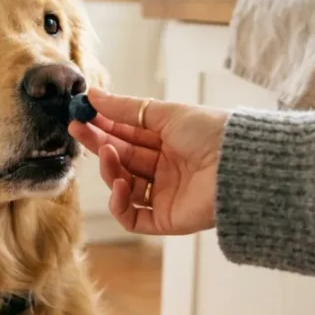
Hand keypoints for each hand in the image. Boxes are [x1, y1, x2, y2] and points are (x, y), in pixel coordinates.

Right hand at [68, 88, 229, 234]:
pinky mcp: (166, 220)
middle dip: (98, 143)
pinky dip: (120, 204)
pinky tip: (120, 185)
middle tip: (76, 128)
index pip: (128, 135)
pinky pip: (133, 218)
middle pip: (123, 158)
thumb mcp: (165, 113)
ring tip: (107, 153)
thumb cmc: (210, 133)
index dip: (104, 125)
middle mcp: (165, 169)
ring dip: (110, 169)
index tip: (81, 113)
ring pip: (124, 186)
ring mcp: (165, 195)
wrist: (237, 165)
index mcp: (169, 142)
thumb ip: (127, 109)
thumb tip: (94, 94)